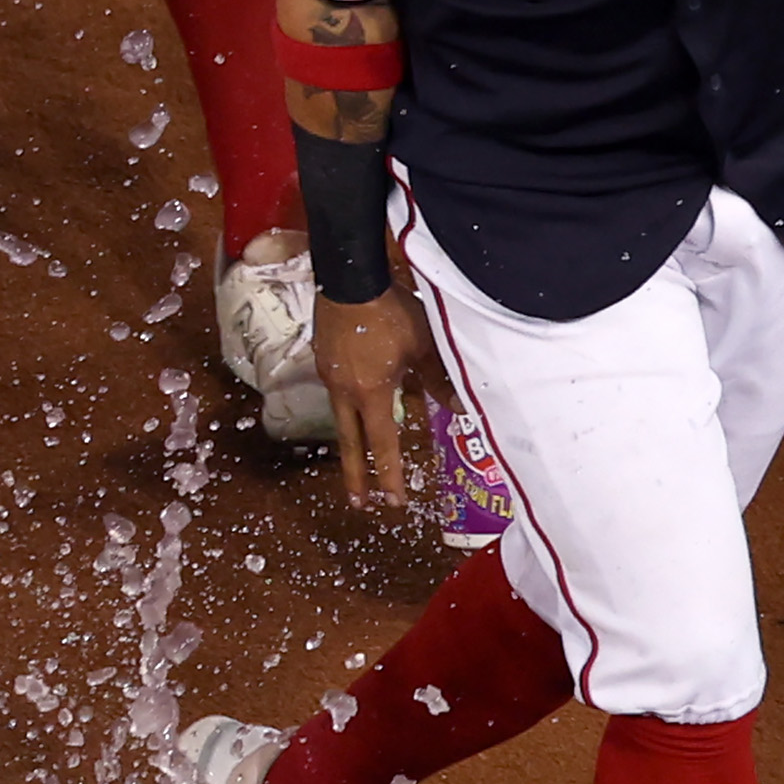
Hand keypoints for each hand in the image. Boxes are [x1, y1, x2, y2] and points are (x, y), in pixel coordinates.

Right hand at [312, 290, 429, 512]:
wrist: (349, 278)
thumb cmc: (391, 312)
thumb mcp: (424, 347)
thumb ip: (439, 380)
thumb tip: (460, 409)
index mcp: (370, 393)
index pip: (382, 444)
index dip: (389, 475)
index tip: (391, 501)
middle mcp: (344, 391)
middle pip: (350, 444)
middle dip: (356, 477)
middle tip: (359, 505)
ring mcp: (329, 376)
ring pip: (343, 418)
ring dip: (353, 441)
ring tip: (361, 456)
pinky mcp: (323, 360)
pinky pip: (339, 392)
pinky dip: (351, 406)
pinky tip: (359, 399)